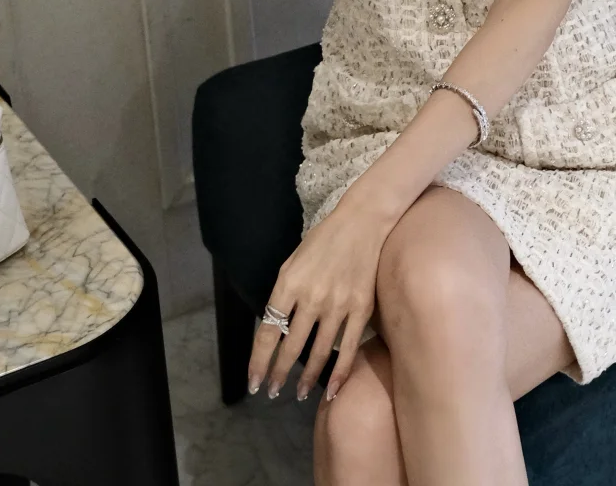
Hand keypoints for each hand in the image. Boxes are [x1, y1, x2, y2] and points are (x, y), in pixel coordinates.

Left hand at [247, 196, 390, 402]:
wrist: (362, 222)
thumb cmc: (323, 241)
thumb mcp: (293, 262)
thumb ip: (284, 296)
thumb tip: (276, 330)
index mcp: (289, 283)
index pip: (268, 332)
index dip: (259, 361)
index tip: (253, 382)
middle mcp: (312, 296)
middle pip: (291, 347)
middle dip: (278, 374)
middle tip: (272, 393)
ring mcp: (338, 304)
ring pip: (318, 353)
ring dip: (305, 378)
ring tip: (296, 394)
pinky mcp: (361, 308)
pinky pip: (348, 348)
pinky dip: (338, 373)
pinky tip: (330, 390)